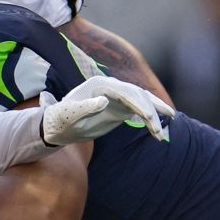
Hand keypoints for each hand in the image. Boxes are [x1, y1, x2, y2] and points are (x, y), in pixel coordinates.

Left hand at [40, 75, 174, 144]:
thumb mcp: (69, 114)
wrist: (59, 126)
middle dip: (149, 111)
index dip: (137, 102)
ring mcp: (119, 97)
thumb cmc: (60, 119)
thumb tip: (104, 101)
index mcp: (99, 84)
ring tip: (160, 135)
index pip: (124, 90)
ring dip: (154, 117)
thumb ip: (85, 107)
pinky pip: (141, 112)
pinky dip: (150, 122)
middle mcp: (112, 87)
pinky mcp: (121, 109)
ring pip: (143, 102)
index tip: (147, 116)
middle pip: (138, 95)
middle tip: (156, 129)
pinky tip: (157, 134)